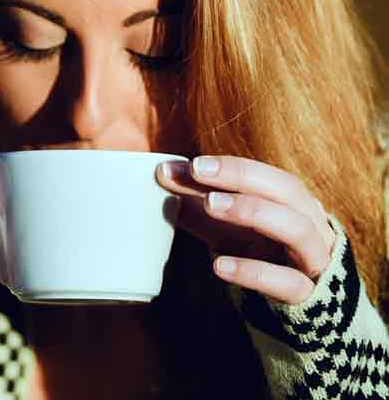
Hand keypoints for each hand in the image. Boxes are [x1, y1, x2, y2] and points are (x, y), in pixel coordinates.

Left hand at [155, 155, 336, 304]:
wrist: (295, 313)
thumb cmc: (258, 257)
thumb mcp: (227, 228)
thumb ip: (198, 201)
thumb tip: (164, 172)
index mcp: (294, 205)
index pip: (268, 176)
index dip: (234, 167)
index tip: (193, 165)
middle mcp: (312, 226)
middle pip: (288, 191)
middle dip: (243, 177)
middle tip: (198, 172)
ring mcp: (314, 261)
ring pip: (297, 229)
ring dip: (253, 211)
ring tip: (209, 204)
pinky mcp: (308, 297)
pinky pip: (288, 282)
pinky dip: (253, 271)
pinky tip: (219, 265)